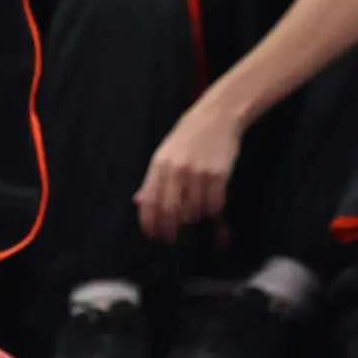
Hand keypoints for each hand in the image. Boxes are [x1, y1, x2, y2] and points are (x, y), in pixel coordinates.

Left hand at [136, 93, 242, 236]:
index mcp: (160, 164)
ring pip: (194, 211)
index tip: (151, 235)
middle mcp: (177, 169)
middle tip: (171, 239)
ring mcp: (198, 172)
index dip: (149, 221)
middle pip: (170, 210)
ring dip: (193, 218)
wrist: (216, 118)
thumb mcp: (164, 154)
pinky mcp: (218, 174)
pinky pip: (214, 205)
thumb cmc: (187, 139)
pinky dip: (212, 211)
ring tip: (194, 214)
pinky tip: (210, 206)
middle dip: (169, 229)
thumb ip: (152, 179)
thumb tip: (138, 202)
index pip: (150, 200)